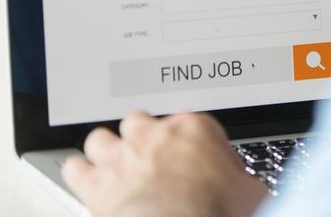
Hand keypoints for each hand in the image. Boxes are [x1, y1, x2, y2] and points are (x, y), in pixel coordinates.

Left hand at [62, 111, 266, 216]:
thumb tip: (255, 192)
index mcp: (194, 129)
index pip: (188, 122)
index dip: (191, 143)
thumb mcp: (251, 191)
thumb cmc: (220, 212)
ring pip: (102, 138)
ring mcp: (123, 158)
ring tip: (115, 167)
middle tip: (151, 159)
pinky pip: (76, 168)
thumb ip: (244, 181)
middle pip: (139, 122)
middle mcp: (155, 136)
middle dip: (142, 139)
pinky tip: (89, 182)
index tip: (195, 160)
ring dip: (107, 152)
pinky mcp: (98, 186)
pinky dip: (81, 174)